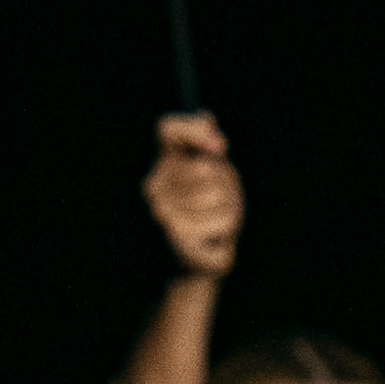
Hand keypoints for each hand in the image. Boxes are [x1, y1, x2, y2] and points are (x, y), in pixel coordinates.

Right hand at [145, 114, 242, 276]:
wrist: (194, 265)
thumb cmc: (206, 214)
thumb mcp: (212, 176)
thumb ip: (208, 146)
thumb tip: (206, 119)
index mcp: (163, 166)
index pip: (169, 131)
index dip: (193, 130)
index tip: (220, 145)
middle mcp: (154, 188)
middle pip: (207, 168)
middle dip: (226, 184)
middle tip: (218, 203)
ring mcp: (163, 214)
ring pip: (220, 197)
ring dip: (230, 210)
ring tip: (215, 223)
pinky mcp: (178, 239)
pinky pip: (223, 221)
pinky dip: (228, 232)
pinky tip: (213, 240)